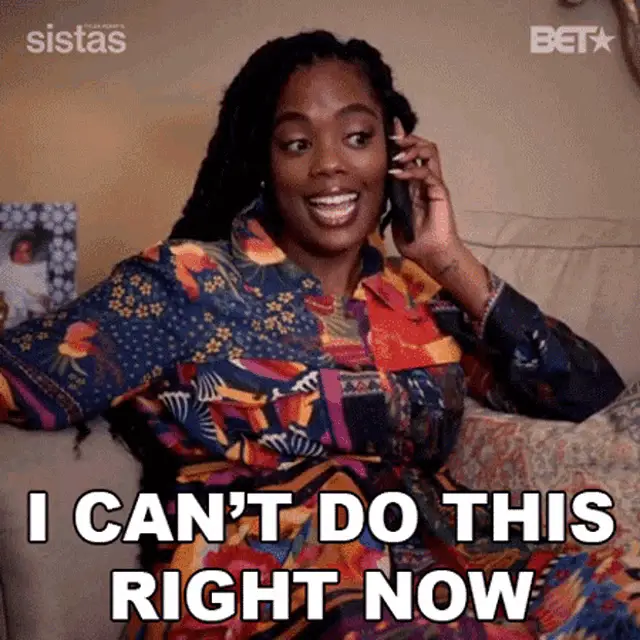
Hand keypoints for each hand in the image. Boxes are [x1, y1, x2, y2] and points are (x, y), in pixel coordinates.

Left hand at [388, 119, 462, 276]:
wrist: (431, 255)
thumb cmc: (415, 240)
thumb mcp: (395, 217)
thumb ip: (388, 203)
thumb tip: (372, 194)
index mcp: (414, 184)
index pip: (410, 155)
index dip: (401, 141)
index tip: (388, 130)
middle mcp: (425, 180)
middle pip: (422, 146)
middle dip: (407, 139)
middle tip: (392, 139)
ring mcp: (434, 184)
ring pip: (429, 152)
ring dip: (412, 148)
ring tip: (397, 155)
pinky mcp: (440, 191)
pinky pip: (427, 173)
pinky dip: (412, 170)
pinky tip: (398, 174)